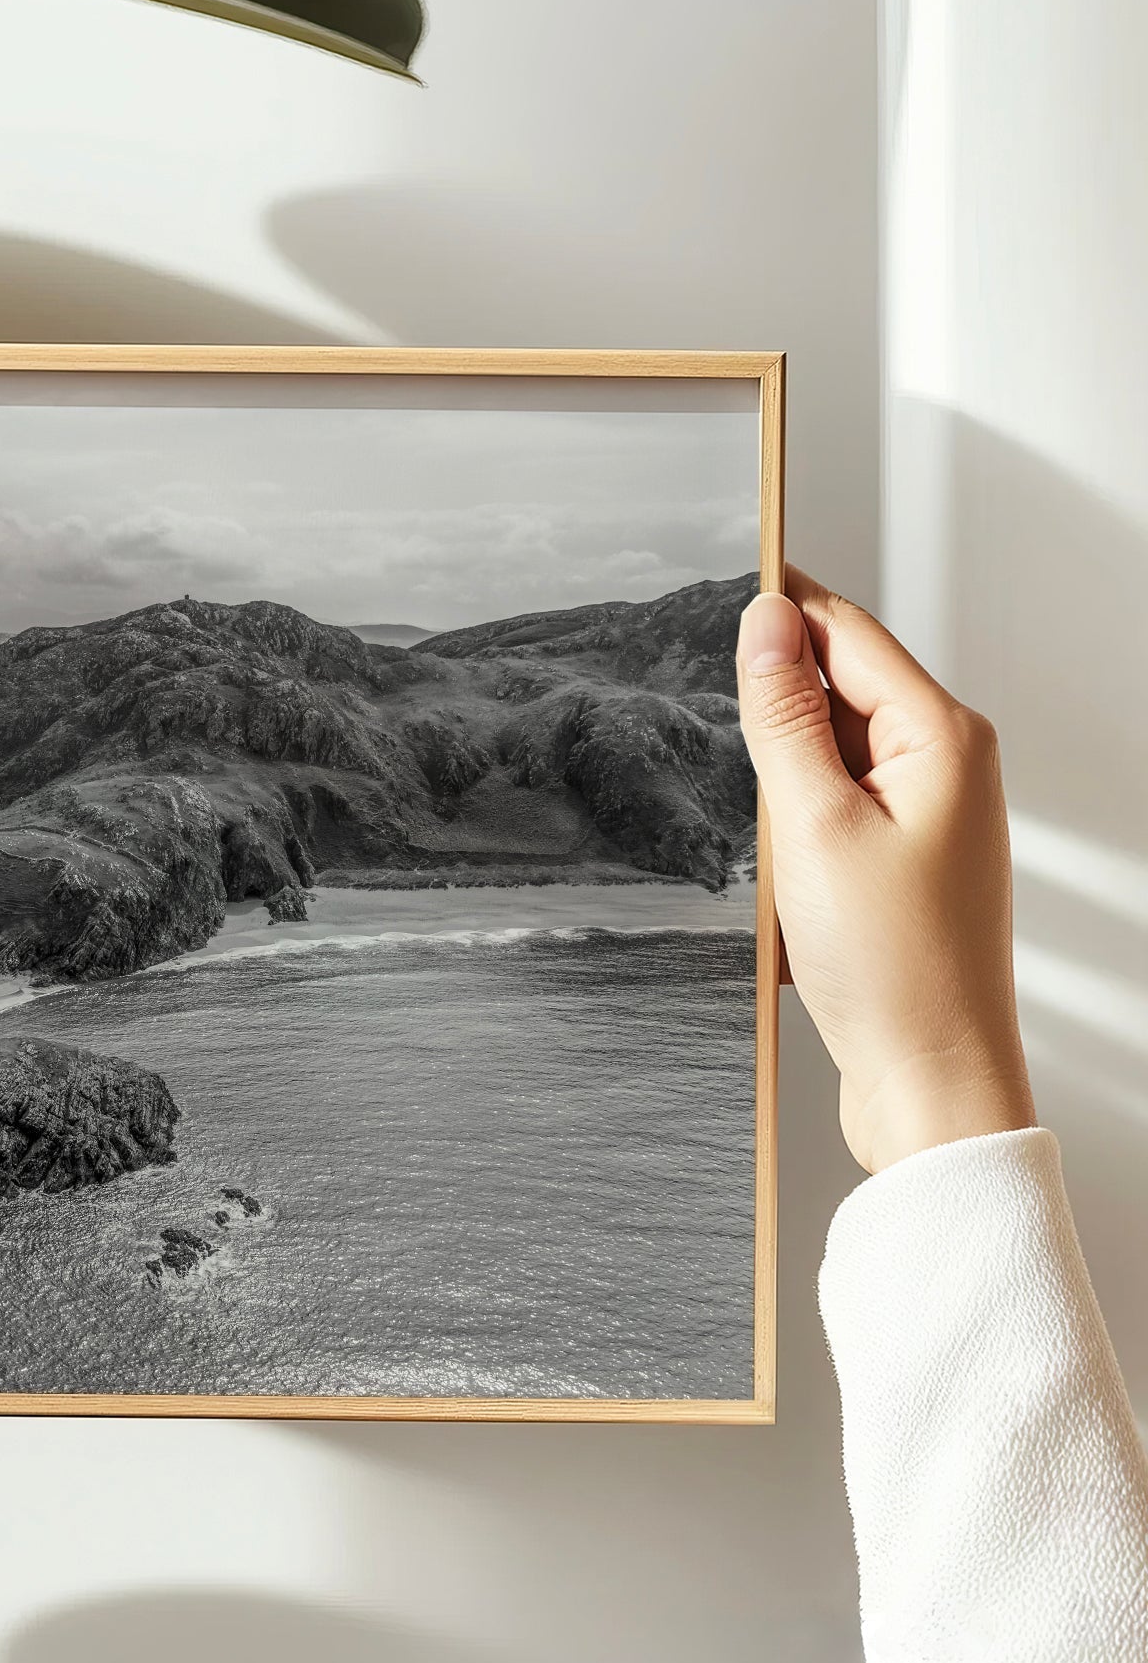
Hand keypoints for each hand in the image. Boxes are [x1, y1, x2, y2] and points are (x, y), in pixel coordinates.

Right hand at [735, 570, 1034, 1174]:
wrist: (931, 1081)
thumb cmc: (892, 969)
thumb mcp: (814, 826)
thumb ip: (785, 717)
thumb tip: (765, 623)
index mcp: (943, 738)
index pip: (846, 633)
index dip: (779, 606)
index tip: (717, 581)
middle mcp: (947, 766)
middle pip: (837, 690)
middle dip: (771, 708)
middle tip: (714, 734)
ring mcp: (927, 816)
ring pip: (827, 756)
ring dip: (779, 783)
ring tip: (766, 846)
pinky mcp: (901, 862)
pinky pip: (831, 811)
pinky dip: (792, 830)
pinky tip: (778, 880)